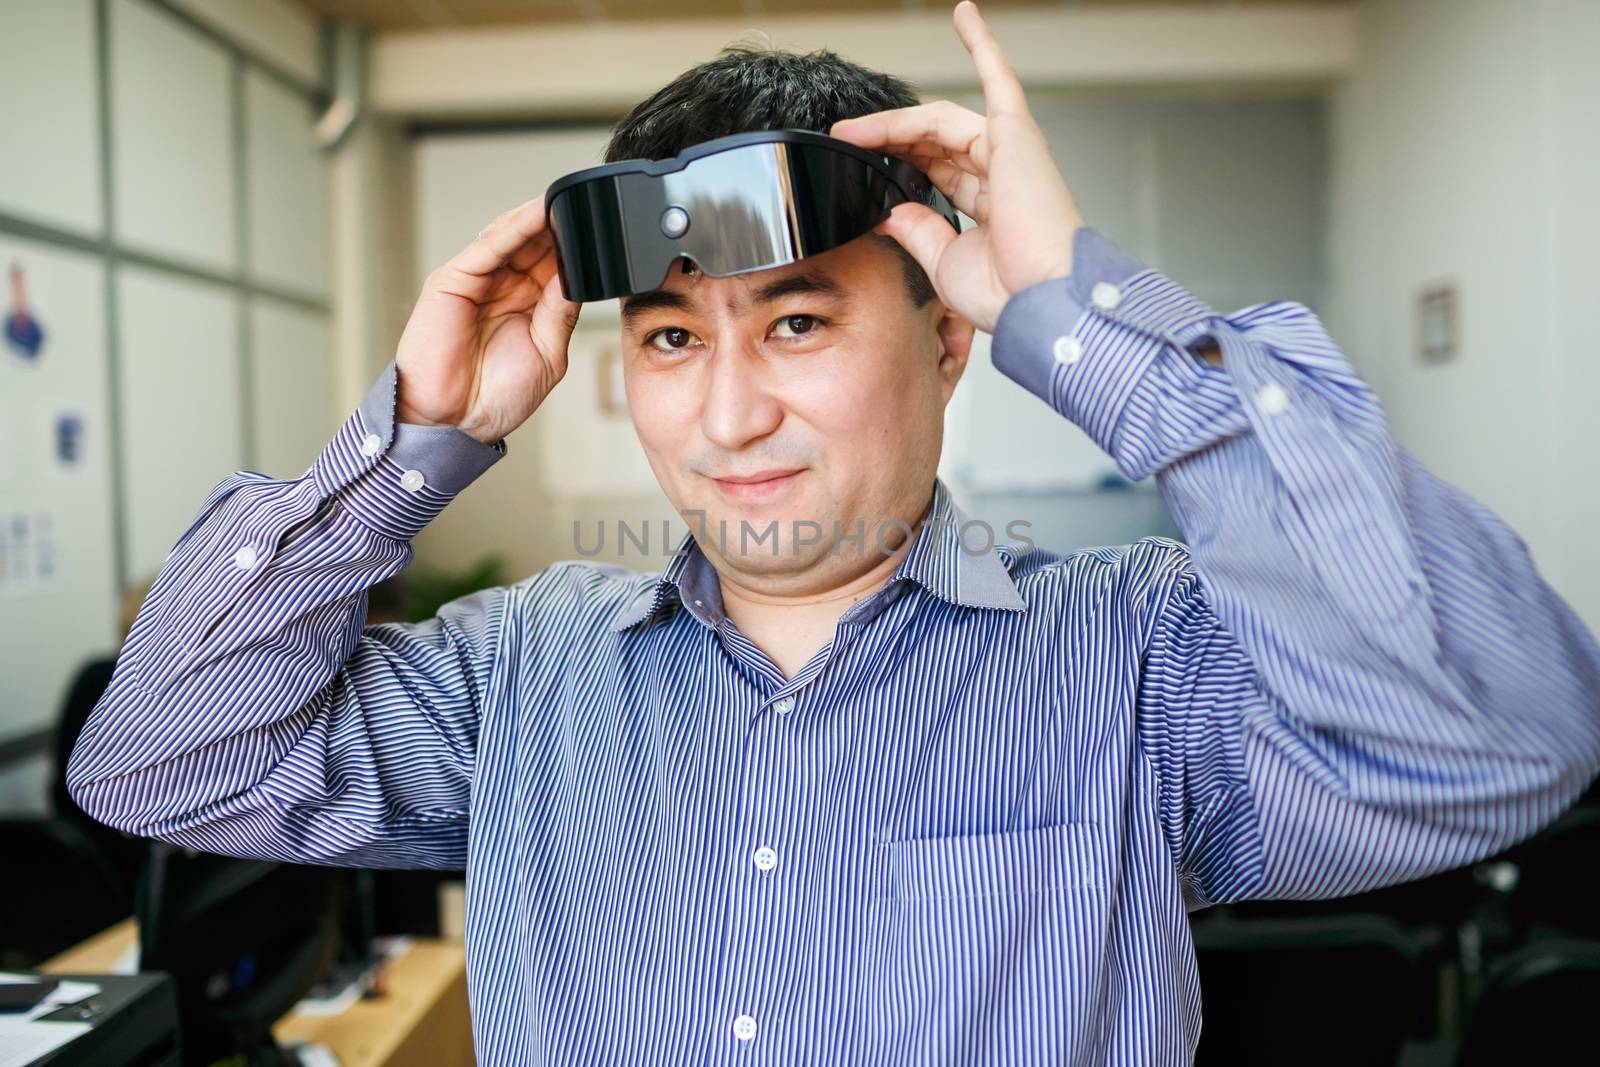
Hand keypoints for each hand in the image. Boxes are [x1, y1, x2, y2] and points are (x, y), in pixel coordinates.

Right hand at [393, 196, 579, 444]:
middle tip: (595, 209)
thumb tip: (579, 277)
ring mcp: (478, 280)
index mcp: (528, 305)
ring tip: (572, 204)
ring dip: (543, 220)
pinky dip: (514, 228)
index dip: (579, 248)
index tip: (607, 232)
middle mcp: (503, 287)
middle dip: (564, 227)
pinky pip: (488, 247)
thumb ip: (561, 313)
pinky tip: (539, 215)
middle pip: (537, 244)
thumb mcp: (547, 354)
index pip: (556, 265)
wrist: (454, 423)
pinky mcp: (454, 279)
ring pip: (514, 237)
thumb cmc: (495, 397)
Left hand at [830, 0, 1084, 333]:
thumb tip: (894, 211)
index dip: (896, 160)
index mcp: (988, 208)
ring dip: (896, 122)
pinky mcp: (1016, 135)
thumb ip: (919, 232)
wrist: (1039, 300)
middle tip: (845, 140)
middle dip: (887, 139)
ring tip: (854, 131)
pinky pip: (999, 79)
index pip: (934, 169)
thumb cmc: (1007, 294)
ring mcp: (1009, 152)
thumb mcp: (943, 264)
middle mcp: (1001, 175)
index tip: (857, 160)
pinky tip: (962, 14)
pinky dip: (982, 44)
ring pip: (941, 121)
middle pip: (932, 141)